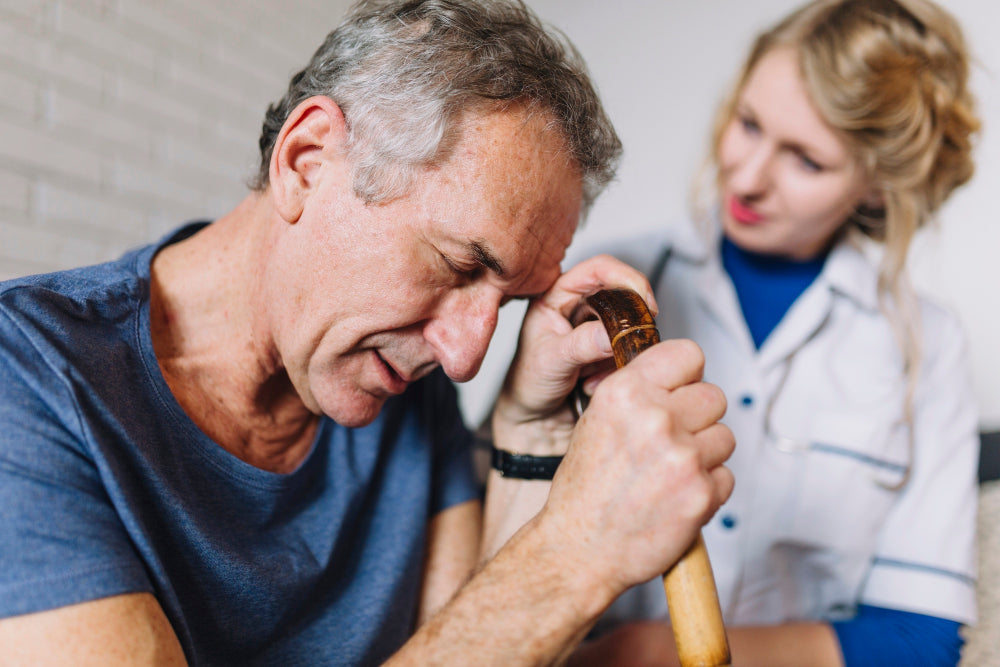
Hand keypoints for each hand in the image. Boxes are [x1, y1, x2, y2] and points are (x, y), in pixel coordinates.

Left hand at [491, 254, 655, 454]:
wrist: (532, 421)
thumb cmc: (527, 385)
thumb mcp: (549, 361)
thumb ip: (580, 345)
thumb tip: (611, 334)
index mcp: (555, 296)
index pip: (597, 269)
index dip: (626, 278)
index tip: (645, 299)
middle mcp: (577, 307)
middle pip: (621, 295)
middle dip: (628, 322)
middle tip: (629, 343)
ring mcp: (594, 329)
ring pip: (629, 326)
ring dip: (618, 353)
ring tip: (590, 376)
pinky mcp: (607, 351)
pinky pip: (629, 352)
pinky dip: (617, 369)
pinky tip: (593, 383)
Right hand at [537, 339, 734, 593]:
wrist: (580, 551)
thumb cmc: (585, 491)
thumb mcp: (596, 421)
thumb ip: (638, 394)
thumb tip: (677, 379)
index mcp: (625, 394)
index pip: (688, 354)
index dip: (687, 375)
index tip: (681, 390)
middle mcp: (655, 419)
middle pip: (714, 396)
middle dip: (699, 418)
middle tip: (674, 441)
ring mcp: (682, 457)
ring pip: (725, 436)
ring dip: (706, 455)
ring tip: (671, 474)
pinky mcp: (702, 494)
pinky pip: (726, 477)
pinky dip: (708, 489)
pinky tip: (677, 498)